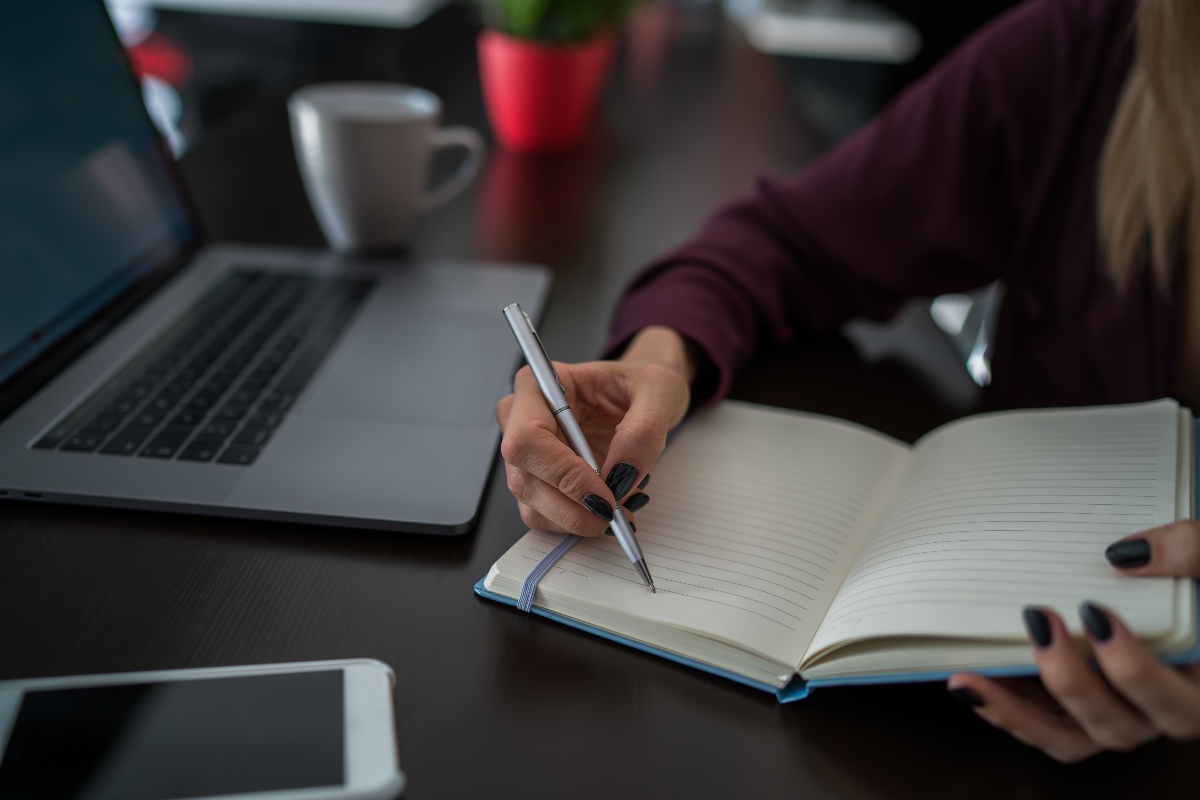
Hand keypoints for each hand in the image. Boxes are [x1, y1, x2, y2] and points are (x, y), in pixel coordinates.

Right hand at [495, 326, 692, 535]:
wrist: (641, 395)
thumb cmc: (640, 384)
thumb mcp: (659, 391)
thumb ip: (644, 430)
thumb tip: (622, 475)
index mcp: (539, 385)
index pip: (528, 438)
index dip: (562, 473)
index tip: (603, 494)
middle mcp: (520, 419)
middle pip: (524, 479)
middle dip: (572, 508)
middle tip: (616, 513)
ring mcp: (526, 454)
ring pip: (533, 506)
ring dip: (578, 519)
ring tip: (620, 506)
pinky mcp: (538, 481)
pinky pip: (546, 517)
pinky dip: (579, 522)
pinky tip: (608, 507)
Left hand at [947, 521, 1199, 762]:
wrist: (1184, 592)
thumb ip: (1194, 553)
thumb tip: (1126, 553)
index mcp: (1198, 689)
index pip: (1173, 701)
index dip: (1133, 668)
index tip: (1095, 613)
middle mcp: (1158, 715)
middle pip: (1115, 725)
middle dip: (1070, 680)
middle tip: (1037, 620)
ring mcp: (1116, 716)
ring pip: (1069, 739)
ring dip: (1016, 713)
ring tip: (969, 681)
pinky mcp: (1078, 710)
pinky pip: (1043, 727)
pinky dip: (1006, 711)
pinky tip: (969, 684)